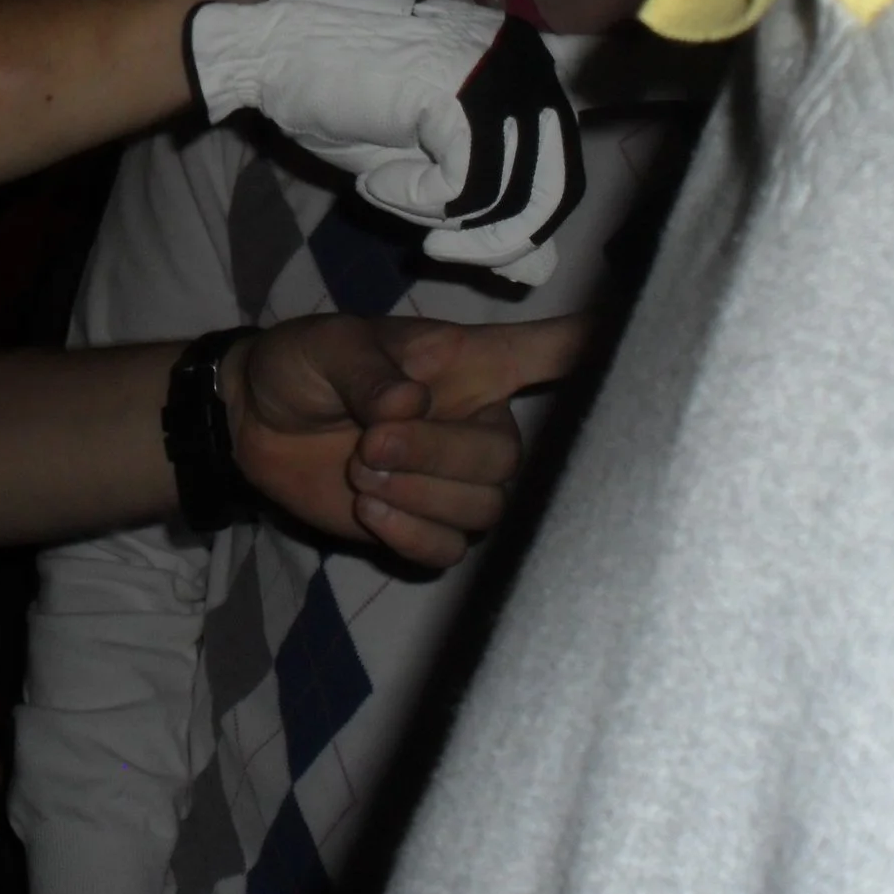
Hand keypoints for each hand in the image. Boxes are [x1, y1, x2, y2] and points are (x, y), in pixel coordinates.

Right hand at [185, 0, 584, 280]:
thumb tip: (539, 273)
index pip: (567, 172)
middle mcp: (529, 65)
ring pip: (512, 197)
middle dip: (494, 240)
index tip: (470, 244)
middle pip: (556, 193)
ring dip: (444, 219)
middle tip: (435, 245)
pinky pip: (464, 187)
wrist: (277, 53)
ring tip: (390, 193)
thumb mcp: (428, 171)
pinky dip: (414, 199)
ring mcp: (500, 75)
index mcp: (530, 72)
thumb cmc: (348, 101)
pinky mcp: (462, 95)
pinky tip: (376, 178)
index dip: (529, 226)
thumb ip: (488, 212)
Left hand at [226, 313, 587, 567]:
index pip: (554, 354)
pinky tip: (371, 512)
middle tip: (370, 441)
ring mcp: (456, 480)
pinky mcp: (425, 526)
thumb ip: (367, 372)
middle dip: (438, 455)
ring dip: (421, 495)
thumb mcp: (327, 347)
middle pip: (507, 458)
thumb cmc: (305, 365)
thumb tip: (407, 404)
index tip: (639, 344)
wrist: (253, 422)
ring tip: (360, 471)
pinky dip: (413, 534)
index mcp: (471, 364)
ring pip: (485, 507)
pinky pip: (451, 549)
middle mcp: (480, 421)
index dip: (599, 353)